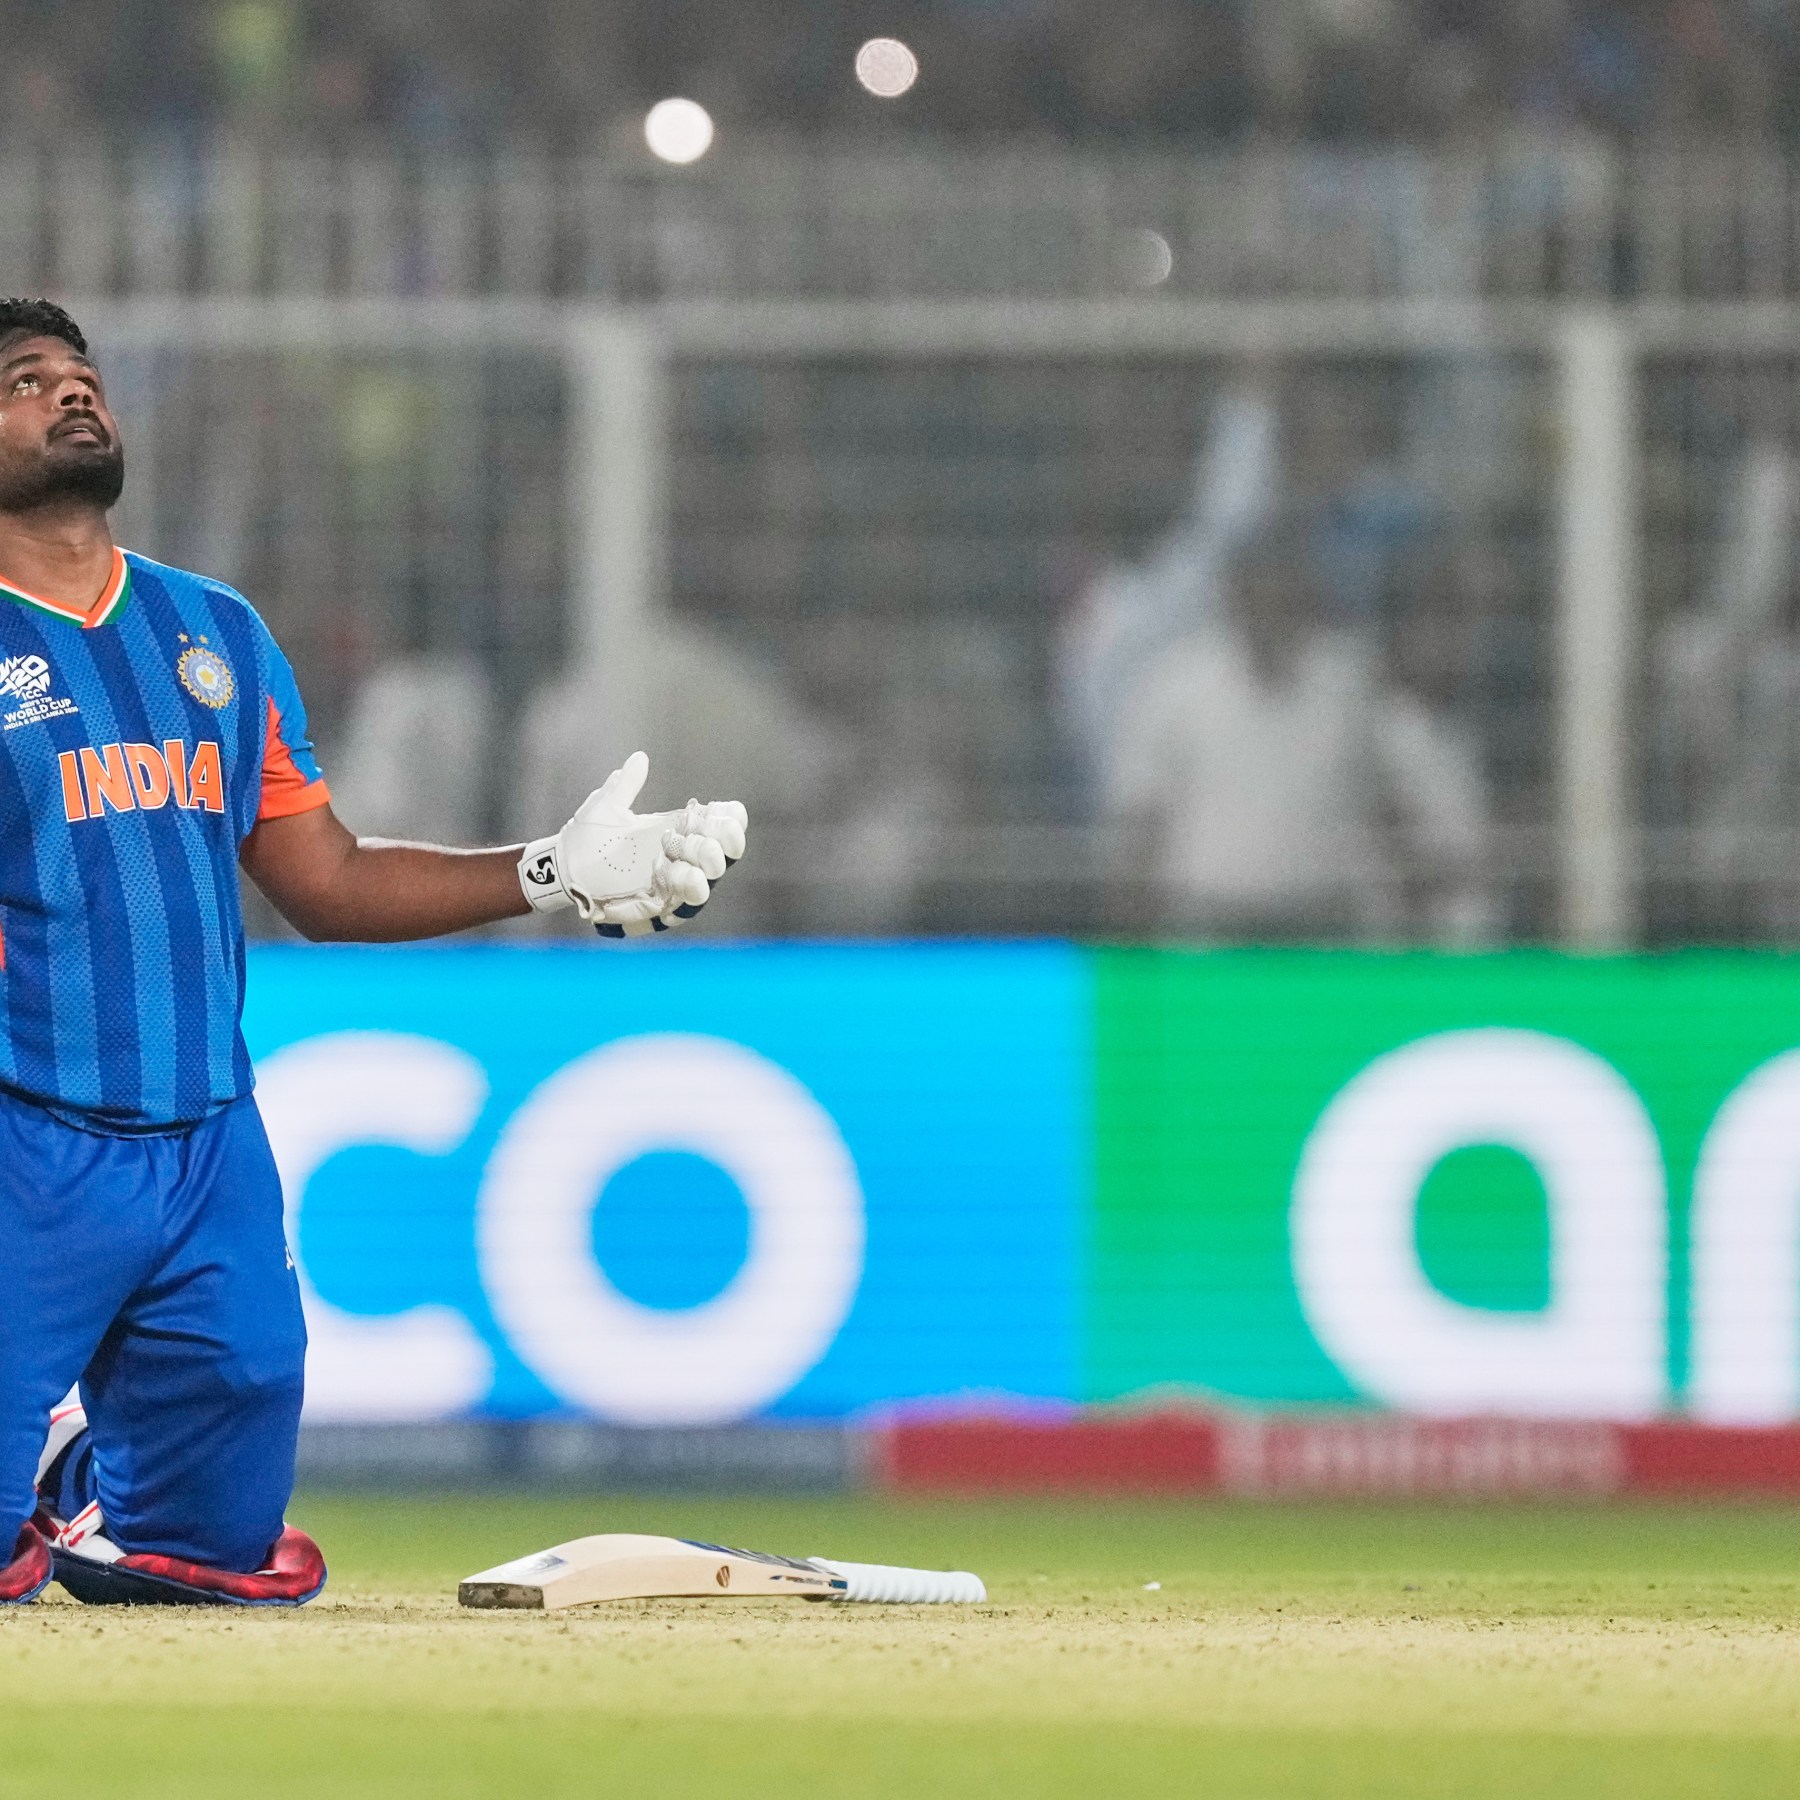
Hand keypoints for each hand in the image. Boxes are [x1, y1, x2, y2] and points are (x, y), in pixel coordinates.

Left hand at [518, 752, 747, 937]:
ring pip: (708, 879)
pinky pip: (684, 904)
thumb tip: (640, 758)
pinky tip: (675, 878)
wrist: (563, 868)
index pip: (722, 825)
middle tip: (690, 836)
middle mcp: (682, 856)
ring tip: (680, 859)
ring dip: (703, 867)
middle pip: (722, 852)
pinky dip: (686, 891)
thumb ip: (625, 784)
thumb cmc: (586, 837)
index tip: (716, 811)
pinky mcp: (660, 903)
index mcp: (677, 829)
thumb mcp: (605, 806)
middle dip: (716, 842)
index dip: (730, 820)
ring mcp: (673, 882)